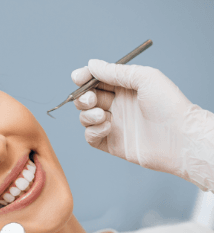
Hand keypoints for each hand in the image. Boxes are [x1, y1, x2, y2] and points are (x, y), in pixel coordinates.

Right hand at [72, 59, 213, 191]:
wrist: (179, 138)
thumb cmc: (169, 106)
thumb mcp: (144, 78)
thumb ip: (115, 72)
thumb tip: (92, 64)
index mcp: (125, 88)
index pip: (97, 80)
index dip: (85, 78)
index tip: (78, 78)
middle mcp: (117, 105)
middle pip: (86, 99)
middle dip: (83, 98)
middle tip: (91, 99)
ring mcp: (113, 125)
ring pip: (85, 117)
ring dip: (88, 115)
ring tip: (102, 116)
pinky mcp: (111, 143)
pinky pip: (90, 136)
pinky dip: (93, 131)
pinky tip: (107, 127)